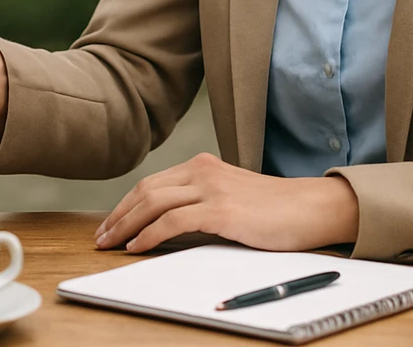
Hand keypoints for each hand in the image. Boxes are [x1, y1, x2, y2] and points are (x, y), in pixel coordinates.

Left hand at [93, 154, 359, 253]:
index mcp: (203, 166)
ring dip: (126, 225)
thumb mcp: (231, 196)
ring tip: (110, 243)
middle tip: (101, 236)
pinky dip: (149, 234)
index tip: (110, 223)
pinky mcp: (220, 210)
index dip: (126, 204)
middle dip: (118, 215)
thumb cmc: (275, 209)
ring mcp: (211, 188)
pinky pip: (172, 221)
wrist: (311, 208)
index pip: (152, 183)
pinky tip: (137, 246)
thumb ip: (202, 201)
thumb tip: (167, 224)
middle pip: (146, 191)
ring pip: (153, 204)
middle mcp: (202, 171)